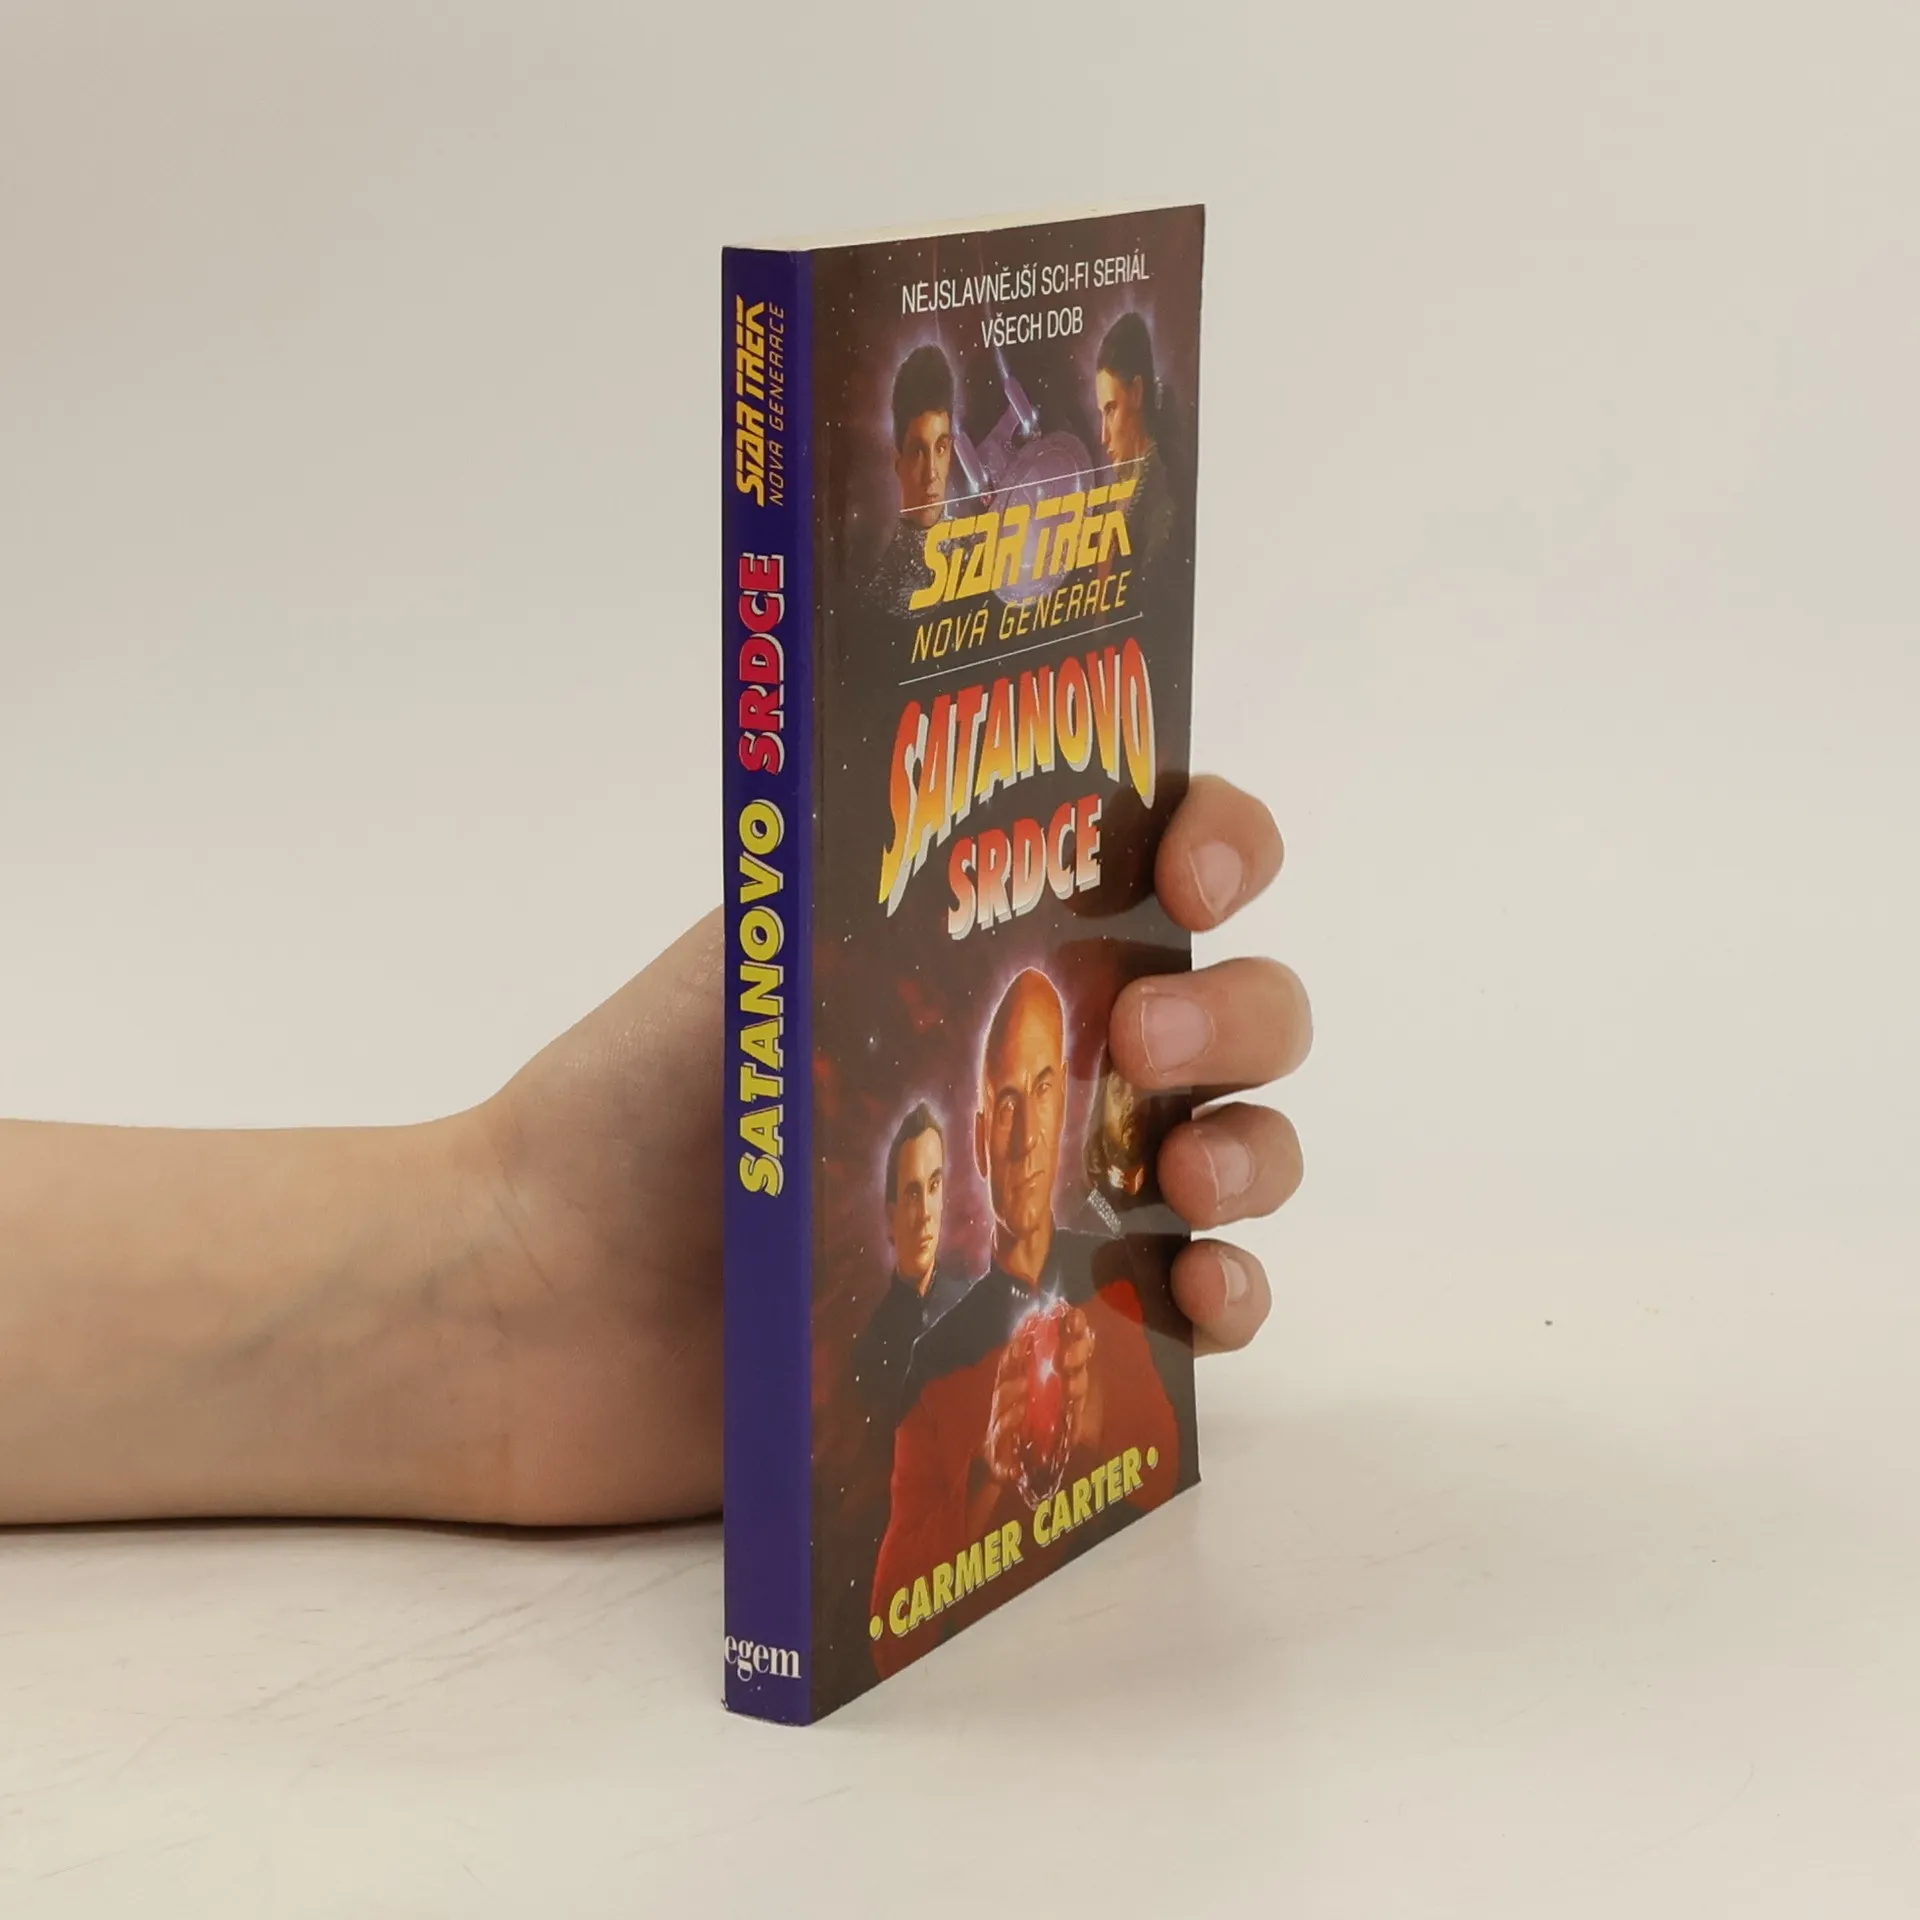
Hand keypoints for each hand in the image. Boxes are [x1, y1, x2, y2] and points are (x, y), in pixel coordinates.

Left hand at [458, 773, 1307, 1523]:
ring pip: (1237, 1151)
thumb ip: (887, 872)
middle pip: (1232, 1011)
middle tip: (1146, 1041)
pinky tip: (1198, 1299)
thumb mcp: (759, 941)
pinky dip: (1231, 1299)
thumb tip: (1022, 797)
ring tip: (1182, 1178)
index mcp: (987, 945)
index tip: (1196, 878)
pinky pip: (1191, 1309)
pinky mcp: (1040, 1324)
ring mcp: (1052, 1195)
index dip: (1221, 845)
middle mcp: (1044, 1059)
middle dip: (1239, 1011)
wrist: (543, 1302)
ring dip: (1255, 1149)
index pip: (1158, 858)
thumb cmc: (634, 1103)